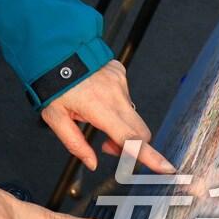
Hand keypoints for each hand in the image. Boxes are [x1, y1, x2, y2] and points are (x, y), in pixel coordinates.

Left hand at [40, 60, 175, 174]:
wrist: (56, 51)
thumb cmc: (53, 84)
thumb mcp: (54, 118)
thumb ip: (74, 143)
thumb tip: (92, 163)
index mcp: (98, 107)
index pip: (129, 138)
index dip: (149, 156)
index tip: (166, 168)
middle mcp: (115, 95)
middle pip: (140, 132)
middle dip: (131, 146)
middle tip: (106, 146)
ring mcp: (120, 82)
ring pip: (132, 115)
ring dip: (120, 124)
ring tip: (95, 115)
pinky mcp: (121, 74)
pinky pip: (125, 97)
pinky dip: (115, 104)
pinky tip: (97, 97)